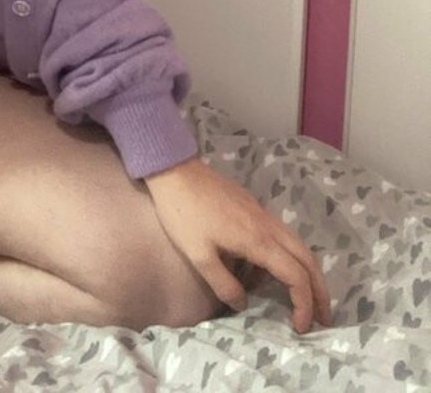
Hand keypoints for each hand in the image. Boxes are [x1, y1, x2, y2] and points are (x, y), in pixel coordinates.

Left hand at [144, 157, 330, 333]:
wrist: (174, 170)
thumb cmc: (183, 213)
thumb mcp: (198, 256)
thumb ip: (223, 284)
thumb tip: (243, 304)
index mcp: (258, 240)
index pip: (296, 276)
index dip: (304, 304)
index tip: (301, 327)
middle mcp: (268, 226)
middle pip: (307, 259)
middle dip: (320, 290)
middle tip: (323, 318)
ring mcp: (262, 213)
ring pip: (297, 245)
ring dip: (307, 272)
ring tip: (304, 297)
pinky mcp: (252, 207)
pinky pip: (280, 235)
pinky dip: (287, 257)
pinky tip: (268, 271)